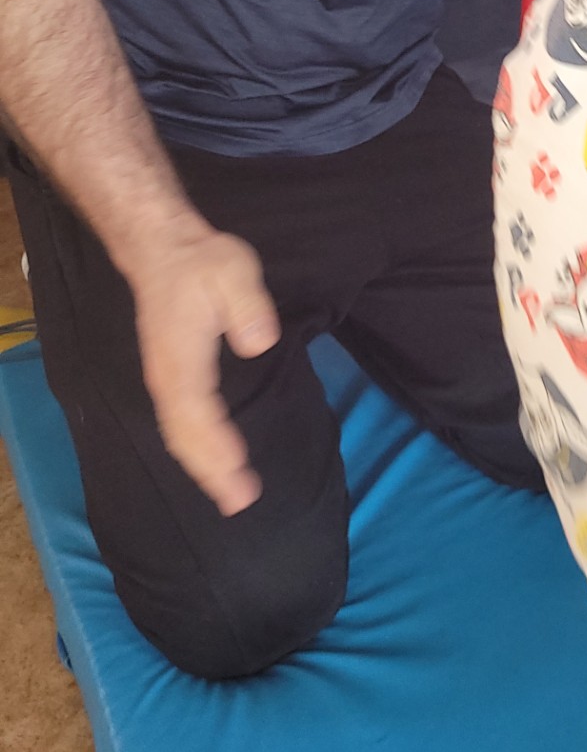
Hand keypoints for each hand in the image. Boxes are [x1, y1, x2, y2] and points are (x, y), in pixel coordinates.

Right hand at [127, 226, 280, 515]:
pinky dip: (196, 448)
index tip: (238, 471)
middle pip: (185, 436)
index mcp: (182, 359)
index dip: (216, 445)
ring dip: (203, 466)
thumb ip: (248, 306)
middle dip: (210, 471)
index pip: (198, 413)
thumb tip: (259, 341)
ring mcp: (165, 379)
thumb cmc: (200, 262)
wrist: (161, 250)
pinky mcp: (169, 376)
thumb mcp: (233, 271)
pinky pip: (180, 423)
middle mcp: (168, 378)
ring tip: (230, 494)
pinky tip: (213, 461)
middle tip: (239, 501)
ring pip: (179, 434)